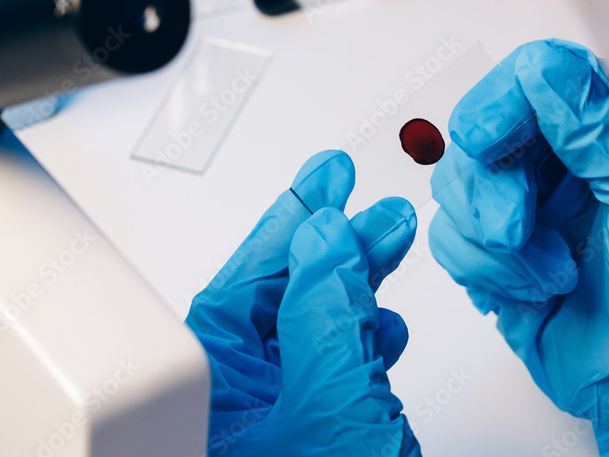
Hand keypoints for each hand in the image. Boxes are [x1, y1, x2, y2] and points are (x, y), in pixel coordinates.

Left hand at [185, 150, 421, 456]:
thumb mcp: (329, 404)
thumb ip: (327, 319)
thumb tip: (325, 238)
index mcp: (215, 395)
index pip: (242, 285)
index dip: (289, 222)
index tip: (325, 177)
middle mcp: (241, 406)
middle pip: (284, 302)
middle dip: (336, 246)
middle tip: (372, 204)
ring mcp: (282, 425)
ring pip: (318, 333)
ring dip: (359, 286)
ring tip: (393, 240)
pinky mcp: (322, 440)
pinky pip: (338, 374)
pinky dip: (366, 341)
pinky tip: (386, 325)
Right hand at [430, 39, 608, 454]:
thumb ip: (597, 131)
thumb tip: (545, 70)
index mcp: (595, 138)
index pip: (526, 82)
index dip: (497, 102)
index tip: (487, 136)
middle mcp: (551, 169)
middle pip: (473, 139)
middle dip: (488, 189)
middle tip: (517, 226)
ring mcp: (516, 214)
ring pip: (452, 191)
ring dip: (494, 242)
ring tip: (551, 272)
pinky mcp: (490, 262)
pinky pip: (448, 243)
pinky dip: (485, 272)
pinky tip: (533, 292)